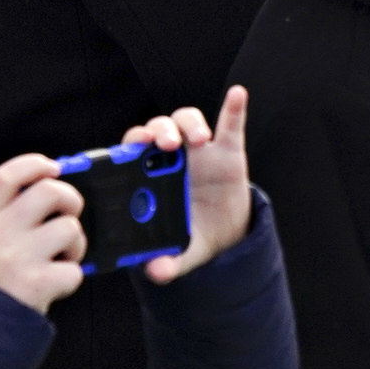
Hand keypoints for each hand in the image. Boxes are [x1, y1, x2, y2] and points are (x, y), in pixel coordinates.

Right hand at [0, 153, 85, 312]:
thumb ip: (12, 212)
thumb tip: (54, 184)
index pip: (5, 177)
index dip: (33, 164)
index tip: (54, 167)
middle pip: (50, 191)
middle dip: (71, 199)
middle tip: (69, 214)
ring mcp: (18, 257)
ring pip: (70, 228)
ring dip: (76, 244)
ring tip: (61, 257)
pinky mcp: (37, 283)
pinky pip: (76, 269)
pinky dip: (72, 277)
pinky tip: (55, 282)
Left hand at [125, 87, 251, 283]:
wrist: (224, 233)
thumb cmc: (191, 233)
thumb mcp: (180, 249)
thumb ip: (168, 262)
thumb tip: (157, 273)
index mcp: (148, 176)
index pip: (133, 149)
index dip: (131, 143)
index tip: (134, 147)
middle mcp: (170, 157)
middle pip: (158, 128)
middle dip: (160, 131)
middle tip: (167, 146)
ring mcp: (200, 151)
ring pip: (188, 120)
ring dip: (190, 123)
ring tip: (198, 139)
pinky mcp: (228, 151)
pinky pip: (231, 125)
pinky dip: (234, 108)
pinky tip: (238, 95)